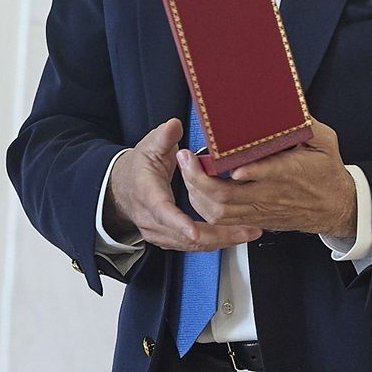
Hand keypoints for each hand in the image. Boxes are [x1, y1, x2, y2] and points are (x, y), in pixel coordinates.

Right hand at [103, 119, 261, 251]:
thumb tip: (174, 125)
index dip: (179, 222)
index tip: (194, 229)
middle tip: (246, 230)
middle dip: (217, 235)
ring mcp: (159, 233)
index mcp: (147, 194)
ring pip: (191, 245)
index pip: (163, 211)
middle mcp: (152, 219)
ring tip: (248, 233)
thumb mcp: (150, 146)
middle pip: (185, 235)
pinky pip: (192, 246)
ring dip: (221, 240)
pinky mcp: (167, 239)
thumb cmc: (140, 166)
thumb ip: (164, 136)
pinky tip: (233, 236)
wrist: (124, 186)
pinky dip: (214, 242)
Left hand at [176, 119, 356, 239]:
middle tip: (187, 158)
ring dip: (198, 192)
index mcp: (288, 172)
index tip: (226, 162)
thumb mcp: (324, 142)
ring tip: (187, 170)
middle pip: (228, 195)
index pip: (265, 172)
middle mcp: (270, 194)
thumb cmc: (327, 173)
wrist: (336, 207)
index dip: (245, 170)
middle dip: (200, 178)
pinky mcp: (256, 219)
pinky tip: (196, 190)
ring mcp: (260, 209)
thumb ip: (306, 124)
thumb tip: (288, 104)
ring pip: (220, 210)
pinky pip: (223, 220)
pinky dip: (205, 207)